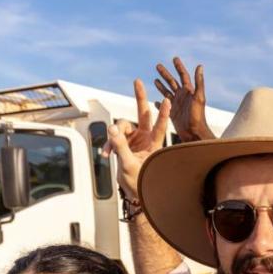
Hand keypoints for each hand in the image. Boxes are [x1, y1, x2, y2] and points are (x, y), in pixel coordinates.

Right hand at [106, 78, 171, 197]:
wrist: (133, 191)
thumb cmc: (138, 182)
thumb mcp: (128, 164)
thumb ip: (120, 146)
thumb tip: (112, 128)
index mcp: (153, 145)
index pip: (160, 126)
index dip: (163, 114)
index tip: (167, 101)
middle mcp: (145, 138)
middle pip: (142, 114)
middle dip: (139, 97)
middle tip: (137, 81)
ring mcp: (135, 139)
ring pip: (122, 127)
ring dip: (113, 137)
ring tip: (108, 152)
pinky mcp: (125, 142)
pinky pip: (115, 136)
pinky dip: (109, 144)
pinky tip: (105, 155)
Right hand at [153, 56, 213, 142]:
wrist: (194, 134)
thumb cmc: (198, 116)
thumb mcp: (198, 97)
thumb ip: (199, 82)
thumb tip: (200, 66)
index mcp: (188, 92)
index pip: (183, 76)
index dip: (179, 67)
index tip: (174, 58)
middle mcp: (182, 97)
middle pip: (172, 82)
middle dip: (165, 74)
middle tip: (157, 66)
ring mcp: (177, 105)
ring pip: (167, 93)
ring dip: (161, 86)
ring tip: (155, 79)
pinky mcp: (172, 114)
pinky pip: (164, 107)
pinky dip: (160, 104)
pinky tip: (155, 101)